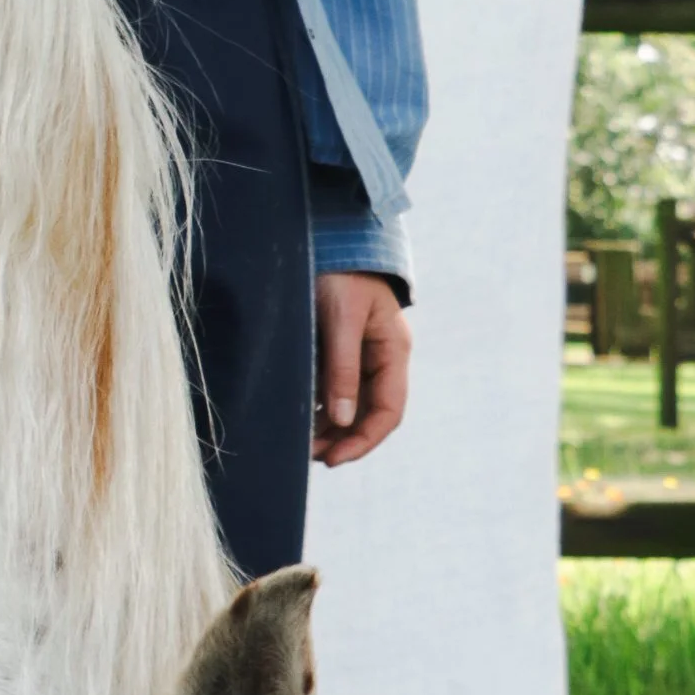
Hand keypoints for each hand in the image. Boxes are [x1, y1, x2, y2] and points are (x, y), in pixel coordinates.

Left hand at [311, 271, 408, 466]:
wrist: (328, 235)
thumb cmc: (338, 271)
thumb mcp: (340, 318)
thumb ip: (341, 368)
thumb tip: (340, 420)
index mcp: (393, 350)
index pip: (388, 410)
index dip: (364, 439)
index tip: (334, 459)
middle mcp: (381, 357)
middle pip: (369, 412)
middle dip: (344, 439)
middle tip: (311, 457)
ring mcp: (360, 354)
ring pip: (350, 403)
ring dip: (330, 427)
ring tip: (302, 445)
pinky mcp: (338, 348)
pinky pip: (334, 387)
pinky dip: (320, 407)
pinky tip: (301, 419)